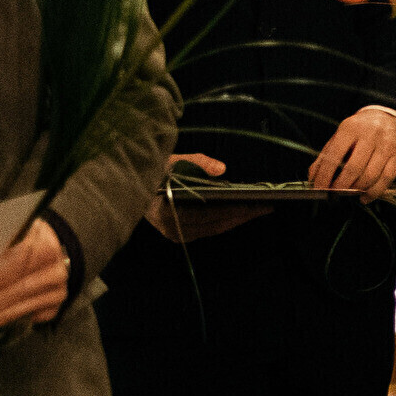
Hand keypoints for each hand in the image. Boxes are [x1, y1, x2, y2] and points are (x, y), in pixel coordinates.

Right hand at [146, 151, 272, 242]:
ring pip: (213, 229)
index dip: (237, 209)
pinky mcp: (177, 235)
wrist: (129, 185)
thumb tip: (222, 170)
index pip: (211, 213)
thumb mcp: (172, 160)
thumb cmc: (153, 172)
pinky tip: (239, 214)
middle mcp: (171, 228)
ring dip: (236, 220)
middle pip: (216, 223)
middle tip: (266, 206)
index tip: (258, 203)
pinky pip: (207, 230)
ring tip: (258, 210)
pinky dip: (224, 222)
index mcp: (168, 211)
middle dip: (243, 215)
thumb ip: (197, 162)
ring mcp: (174, 234)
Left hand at [308, 108, 395, 194]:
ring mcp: (387, 146)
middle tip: (333, 194)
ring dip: (356, 190)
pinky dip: (374, 192)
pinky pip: (386, 180)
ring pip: (370, 176)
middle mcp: (371, 135)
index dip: (325, 176)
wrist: (388, 118)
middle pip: (354, 168)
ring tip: (348, 194)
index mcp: (351, 128)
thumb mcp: (339, 136)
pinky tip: (365, 197)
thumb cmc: (360, 130)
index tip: (320, 188)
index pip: (335, 156)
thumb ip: (325, 156)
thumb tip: (313, 178)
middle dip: (341, 186)